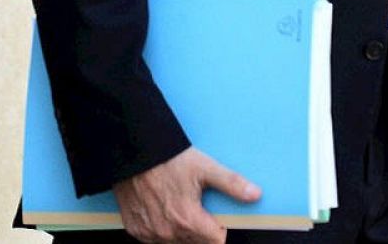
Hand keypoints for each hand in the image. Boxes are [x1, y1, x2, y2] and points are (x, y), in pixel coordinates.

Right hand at [112, 147, 260, 243]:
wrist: (132, 153)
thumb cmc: (169, 159)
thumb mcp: (205, 167)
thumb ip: (231, 183)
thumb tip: (255, 195)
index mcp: (188, 220)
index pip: (215, 242)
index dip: (221, 232)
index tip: (220, 222)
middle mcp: (168, 232)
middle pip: (196, 243)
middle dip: (202, 231)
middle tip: (198, 208)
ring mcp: (150, 233)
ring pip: (176, 242)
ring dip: (183, 232)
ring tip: (181, 207)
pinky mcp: (136, 230)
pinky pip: (155, 239)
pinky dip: (162, 230)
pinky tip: (164, 212)